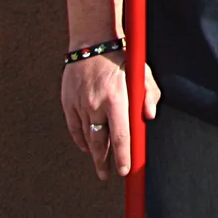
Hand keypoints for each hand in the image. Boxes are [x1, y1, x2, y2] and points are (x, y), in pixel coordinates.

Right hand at [60, 54, 159, 179]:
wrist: (92, 42)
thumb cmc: (122, 57)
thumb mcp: (142, 72)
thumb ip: (149, 94)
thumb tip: (149, 118)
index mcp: (116, 98)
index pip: (120, 136)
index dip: (123, 156)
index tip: (125, 170)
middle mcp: (95, 104)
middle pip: (99, 143)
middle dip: (104, 162)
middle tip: (107, 175)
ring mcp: (79, 104)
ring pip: (86, 137)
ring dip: (93, 153)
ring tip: (98, 164)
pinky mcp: (68, 102)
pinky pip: (74, 128)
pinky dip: (80, 139)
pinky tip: (86, 147)